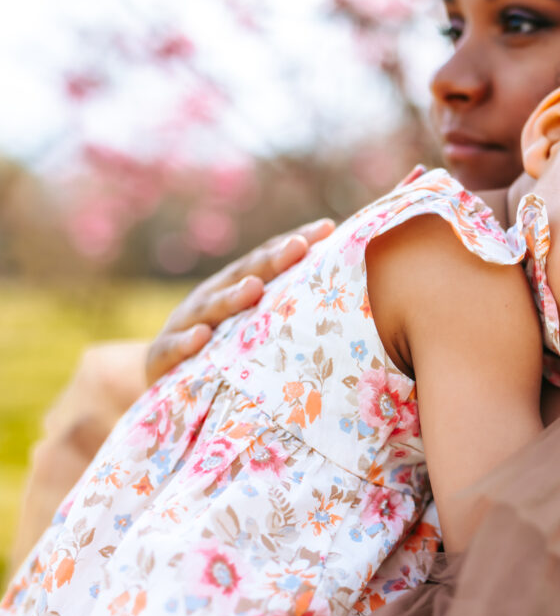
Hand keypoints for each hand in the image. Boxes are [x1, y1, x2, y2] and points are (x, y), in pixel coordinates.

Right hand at [145, 218, 334, 384]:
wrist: (161, 387)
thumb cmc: (222, 356)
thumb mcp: (253, 331)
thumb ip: (285, 313)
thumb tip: (342, 299)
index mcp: (235, 289)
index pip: (269, 260)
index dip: (295, 242)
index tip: (328, 228)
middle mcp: (210, 299)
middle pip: (243, 275)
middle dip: (271, 259)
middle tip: (298, 246)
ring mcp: (183, 325)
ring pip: (209, 308)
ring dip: (232, 297)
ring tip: (254, 288)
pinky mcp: (161, 358)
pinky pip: (172, 349)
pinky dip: (185, 342)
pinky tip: (201, 336)